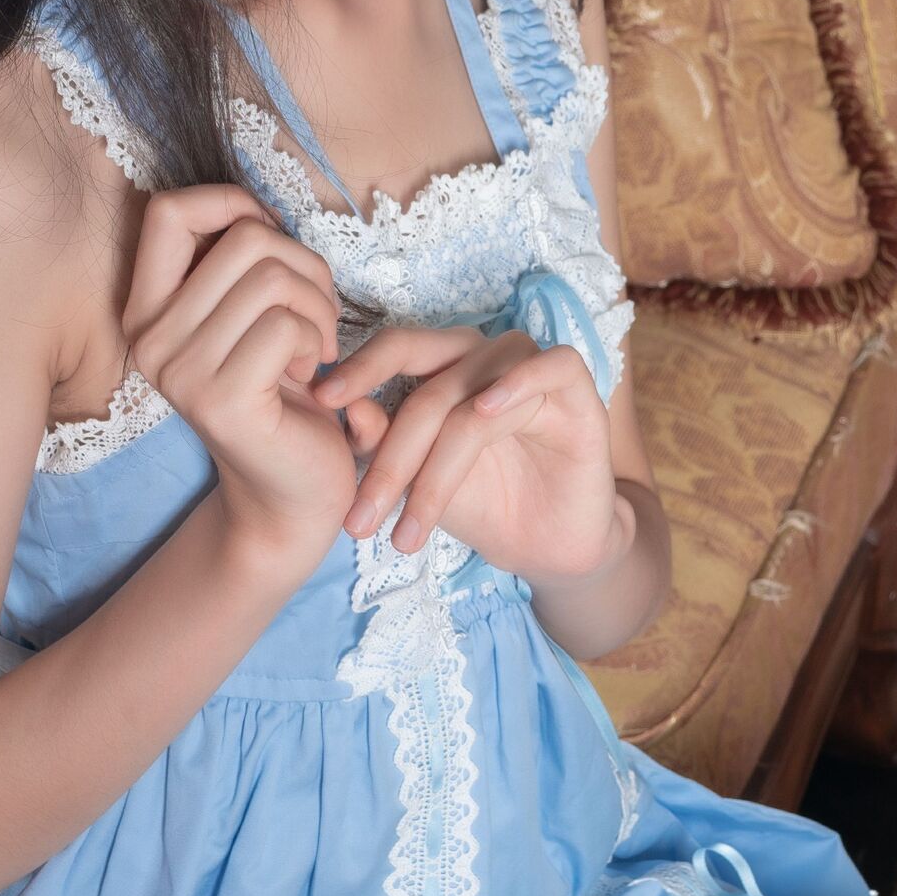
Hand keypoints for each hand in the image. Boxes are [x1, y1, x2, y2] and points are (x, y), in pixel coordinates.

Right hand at [122, 184, 355, 571]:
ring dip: (318, 305)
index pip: (167, 211)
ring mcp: (179, 372)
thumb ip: (235, 264)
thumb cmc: (281, 393)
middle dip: (303, 265)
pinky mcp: (221, 401)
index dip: (232, 204)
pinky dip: (318, 339)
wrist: (292, 495)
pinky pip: (286, 325)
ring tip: (315, 345)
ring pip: (271, 277)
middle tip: (315, 314)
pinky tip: (313, 373)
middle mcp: (149, 339)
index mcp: (146, 309)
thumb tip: (251, 209)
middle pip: (243, 239)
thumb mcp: (245, 316)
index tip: (272, 241)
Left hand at [310, 322, 620, 585]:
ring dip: (437, 471)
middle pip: (429, 384)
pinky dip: (517, 383)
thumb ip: (380, 441)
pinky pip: (550, 364)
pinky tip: (487, 412)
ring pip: (474, 398)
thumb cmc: (480, 503)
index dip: (359, 369)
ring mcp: (530, 367)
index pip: (397, 349)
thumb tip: (344, 411)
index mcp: (443, 365)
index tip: (320, 402)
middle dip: (391, 459)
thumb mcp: (417, 480)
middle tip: (360, 520)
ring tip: (411, 530)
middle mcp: (483, 357)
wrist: (546, 546)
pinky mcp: (576, 386)